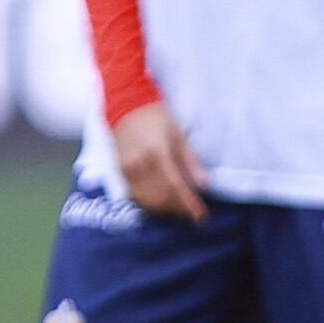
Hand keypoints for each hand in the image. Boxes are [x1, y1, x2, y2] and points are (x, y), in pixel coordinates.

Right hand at [110, 101, 207, 221]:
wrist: (125, 106)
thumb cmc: (157, 117)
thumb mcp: (179, 135)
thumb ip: (191, 161)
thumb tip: (204, 185)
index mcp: (157, 154)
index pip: (175, 187)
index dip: (189, 204)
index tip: (202, 216)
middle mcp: (139, 166)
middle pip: (161, 198)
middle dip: (179, 210)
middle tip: (194, 216)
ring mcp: (127, 171)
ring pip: (147, 201)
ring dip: (166, 210)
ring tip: (182, 213)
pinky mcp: (119, 173)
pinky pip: (136, 196)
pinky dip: (151, 205)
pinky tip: (163, 206)